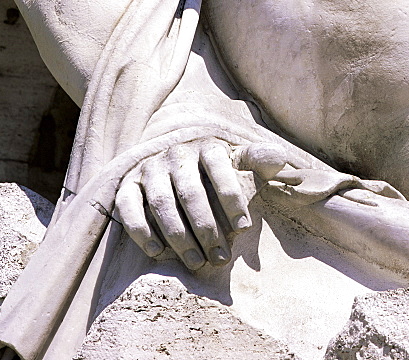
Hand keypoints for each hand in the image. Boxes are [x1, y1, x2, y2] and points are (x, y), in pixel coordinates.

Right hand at [115, 139, 303, 270]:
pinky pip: (129, 207)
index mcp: (207, 146)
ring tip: (196, 262)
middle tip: (221, 258)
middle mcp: (177, 154)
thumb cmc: (213, 168)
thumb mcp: (236, 160)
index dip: (232, 198)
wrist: (170, 159)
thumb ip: (257, 161)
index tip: (244, 229)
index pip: (220, 168)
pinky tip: (157, 252)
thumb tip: (280, 159)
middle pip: (191, 192)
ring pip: (162, 203)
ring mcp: (150, 168)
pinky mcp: (128, 185)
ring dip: (179, 236)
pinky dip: (141, 230)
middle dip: (208, 228)